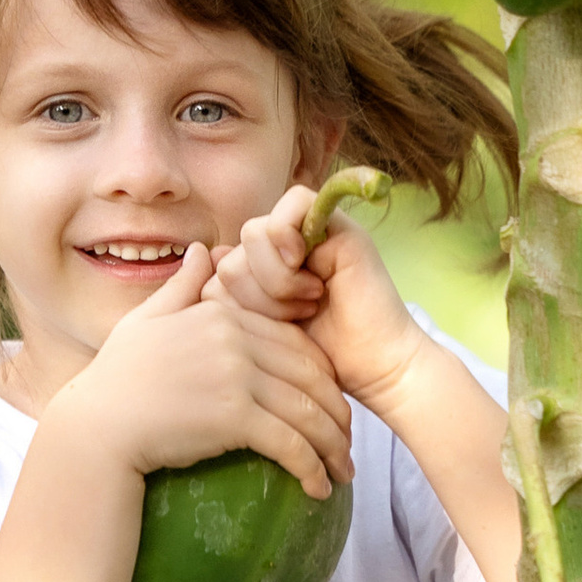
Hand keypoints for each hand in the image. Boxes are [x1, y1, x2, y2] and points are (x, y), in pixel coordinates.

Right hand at [61, 243, 353, 499]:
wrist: (98, 426)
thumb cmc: (116, 378)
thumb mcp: (146, 320)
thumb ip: (182, 286)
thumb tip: (204, 252)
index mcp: (222, 313)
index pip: (292, 342)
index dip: (321, 376)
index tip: (332, 404)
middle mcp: (234, 337)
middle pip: (309, 374)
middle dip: (336, 413)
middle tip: (348, 443)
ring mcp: (236, 375)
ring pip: (307, 410)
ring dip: (332, 446)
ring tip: (342, 471)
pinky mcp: (234, 416)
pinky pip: (290, 443)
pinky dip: (311, 467)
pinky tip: (319, 489)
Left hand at [220, 185, 428, 418]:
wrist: (375, 369)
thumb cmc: (319, 361)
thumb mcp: (260, 332)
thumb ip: (230, 296)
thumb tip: (206, 254)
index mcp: (263, 267)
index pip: (218, 267)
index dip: (233, 303)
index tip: (263, 330)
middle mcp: (284, 243)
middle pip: (231, 253)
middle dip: (253, 297)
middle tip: (292, 317)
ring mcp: (309, 228)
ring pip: (251, 235)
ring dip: (274, 283)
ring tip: (306, 304)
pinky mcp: (333, 222)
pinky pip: (285, 212)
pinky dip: (287, 251)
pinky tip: (311, 282)